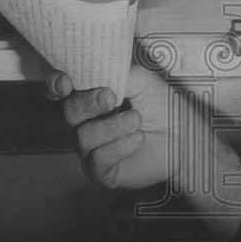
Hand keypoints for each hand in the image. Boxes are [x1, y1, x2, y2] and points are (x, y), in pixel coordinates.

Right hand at [46, 64, 174, 189]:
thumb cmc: (162, 106)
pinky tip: (138, 138)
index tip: (66, 83)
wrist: (183, 135)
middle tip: (112, 98)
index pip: (60, 90)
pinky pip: (97, 160)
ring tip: (137, 120)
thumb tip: (95, 71)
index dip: (57, 85)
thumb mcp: (141, 79)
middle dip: (89, 103)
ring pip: (83, 137)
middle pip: (70, 112)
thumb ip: (116, 73)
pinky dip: (119, 147)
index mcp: (91, 97)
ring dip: (113, 126)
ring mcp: (91, 148)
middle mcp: (86, 122)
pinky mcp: (102, 170)